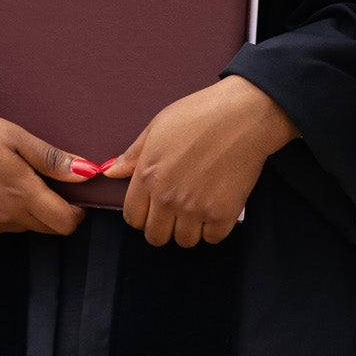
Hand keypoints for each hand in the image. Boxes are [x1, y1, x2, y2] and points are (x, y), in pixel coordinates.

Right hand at [0, 106, 93, 236]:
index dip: (77, 212)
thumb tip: (87, 173)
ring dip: (31, 211)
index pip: (65, 224)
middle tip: (46, 180)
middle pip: (48, 228)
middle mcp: (6, 217)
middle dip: (56, 210)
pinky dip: (8, 212)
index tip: (74, 193)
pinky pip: (2, 226)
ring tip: (16, 178)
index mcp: (21, 194)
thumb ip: (51, 159)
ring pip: (25, 227)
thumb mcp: (14, 137)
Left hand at [102, 75, 295, 246]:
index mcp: (148, 175)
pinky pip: (212, 238)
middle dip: (163, 226)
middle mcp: (168, 197)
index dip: (142, 214)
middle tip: (176, 210)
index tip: (153, 206)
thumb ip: (133, 154)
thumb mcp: (158, 126)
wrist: (244, 114)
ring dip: (190, 228)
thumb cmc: (200, 114)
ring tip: (199, 205)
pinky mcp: (223, 214)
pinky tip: (217, 206)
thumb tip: (111, 173)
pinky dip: (214, 228)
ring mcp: (196, 208)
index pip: (133, 218)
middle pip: (156, 237)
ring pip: (184, 241)